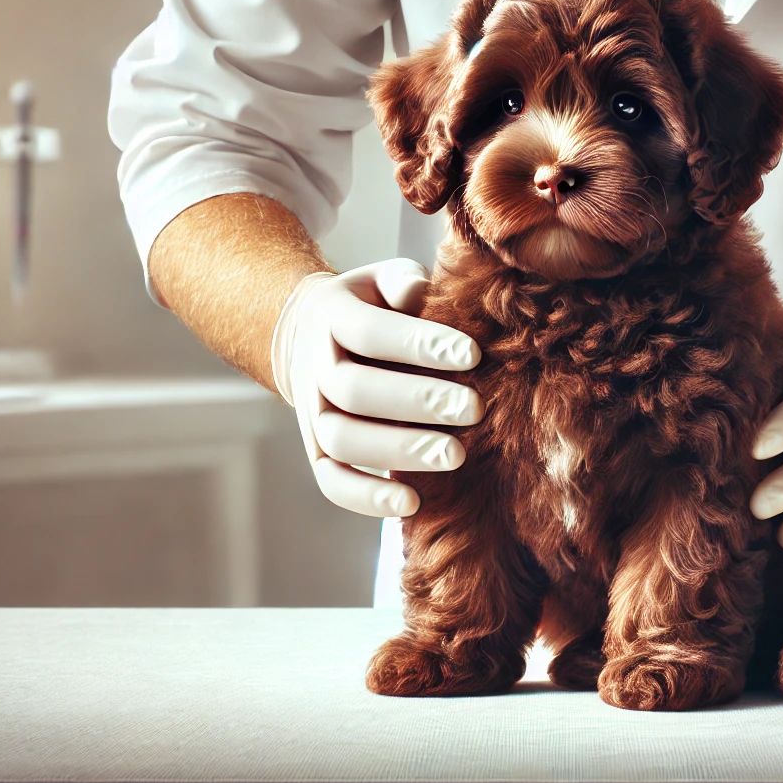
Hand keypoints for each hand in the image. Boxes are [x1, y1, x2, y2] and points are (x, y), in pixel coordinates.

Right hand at [270, 258, 481, 517]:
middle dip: (417, 402)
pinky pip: (333, 482)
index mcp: (332, 318)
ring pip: (345, 440)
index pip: (371, 332)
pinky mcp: (318, 452)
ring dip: (399, 451)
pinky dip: (366, 498)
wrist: (309, 337)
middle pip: (356, 391)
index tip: (472, 354)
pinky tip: (412, 502)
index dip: (418, 344)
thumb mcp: (382, 279)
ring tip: (455, 456)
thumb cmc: (370, 306)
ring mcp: (313, 415)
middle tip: (473, 409)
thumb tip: (420, 292)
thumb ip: (403, 281)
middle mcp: (316, 369)